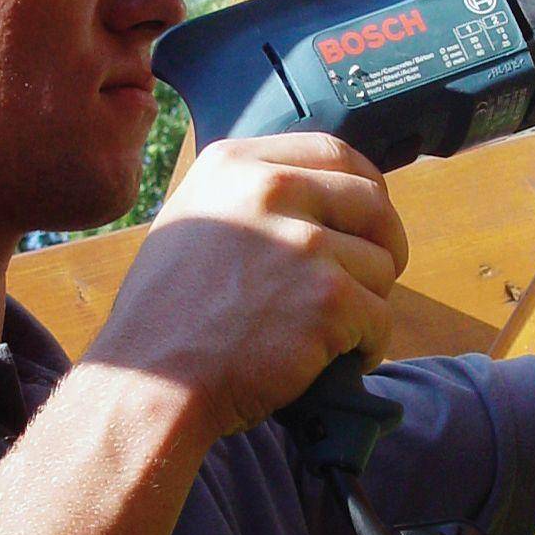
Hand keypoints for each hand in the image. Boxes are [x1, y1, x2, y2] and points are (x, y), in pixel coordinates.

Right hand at [89, 135, 409, 440]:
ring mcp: (303, 243)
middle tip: (368, 283)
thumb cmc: (167, 315)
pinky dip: (367, 346)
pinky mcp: (328, 298)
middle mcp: (271, 190)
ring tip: (327, 333)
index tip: (366, 220)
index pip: (332, 152)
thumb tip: (317, 195)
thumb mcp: (192, 220)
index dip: (363, 187)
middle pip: (372, 203)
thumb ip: (249, 197)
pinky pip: (380, 318)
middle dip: (383, 244)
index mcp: (235, 164)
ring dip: (367, 304)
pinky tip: (333, 362)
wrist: (151, 382)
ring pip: (381, 265)